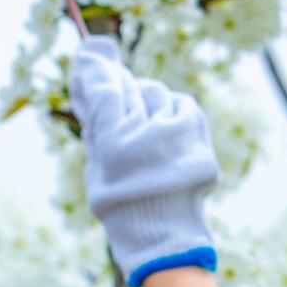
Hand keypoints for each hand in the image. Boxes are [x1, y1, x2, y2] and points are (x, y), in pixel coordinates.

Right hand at [68, 34, 220, 286]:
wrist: (163, 232)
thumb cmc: (122, 204)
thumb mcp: (98, 169)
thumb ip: (95, 131)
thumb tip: (91, 90)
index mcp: (113, 141)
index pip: (104, 90)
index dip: (96, 71)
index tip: (90, 54)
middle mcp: (144, 130)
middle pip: (130, 88)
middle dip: (123, 90)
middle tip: (119, 95)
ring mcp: (173, 129)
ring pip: (157, 94)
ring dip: (149, 105)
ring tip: (147, 131)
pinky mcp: (195, 131)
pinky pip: (181, 105)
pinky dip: (172, 113)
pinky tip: (166, 132)